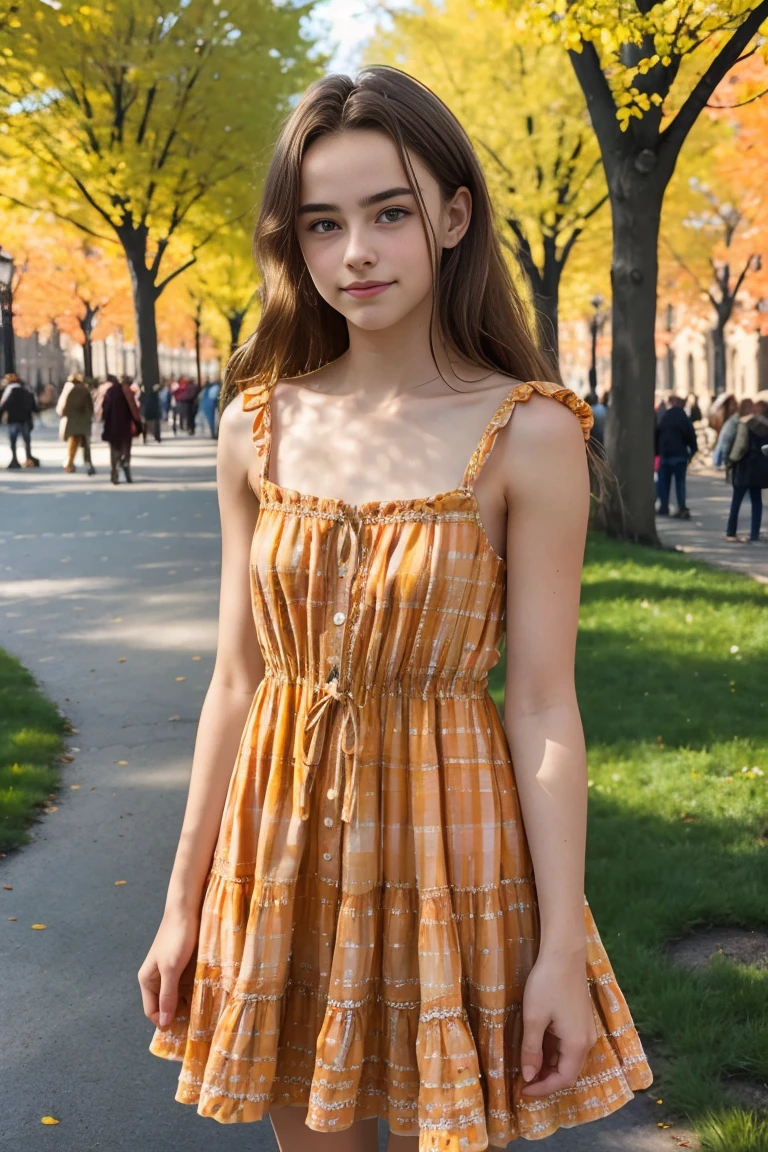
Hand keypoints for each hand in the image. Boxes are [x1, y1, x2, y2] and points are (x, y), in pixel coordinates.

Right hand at [137, 907, 199, 1029]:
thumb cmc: (177, 938)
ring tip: (204, 1011)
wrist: (186, 909)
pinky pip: (185, 984)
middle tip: (196, 1023)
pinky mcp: (182, 964)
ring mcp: (169, 971)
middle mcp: (156, 977)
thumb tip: (164, 1023)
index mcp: (147, 980)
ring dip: (187, 1003)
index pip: (152, 1011)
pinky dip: (193, 991)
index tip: (183, 1030)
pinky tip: (205, 994)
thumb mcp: (171, 969)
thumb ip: (167, 995)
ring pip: (176, 995)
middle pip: (164, 1004)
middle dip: (177, 1013)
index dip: (165, 1021)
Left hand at [519, 950, 598, 1096]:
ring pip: (567, 1058)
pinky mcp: (580, 1019)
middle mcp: (586, 1040)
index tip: (522, 1090)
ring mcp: (585, 1029)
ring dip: (548, 1065)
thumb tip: (529, 1076)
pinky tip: (536, 1046)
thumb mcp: (534, 1018)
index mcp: (577, 1044)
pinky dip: (553, 1051)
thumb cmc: (547, 985)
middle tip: (522, 1080)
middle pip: (568, 1071)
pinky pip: (568, 1044)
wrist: (564, 953)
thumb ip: (531, 1050)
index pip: (563, 1079)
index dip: (543, 1088)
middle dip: (545, 1079)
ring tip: (526, 1065)